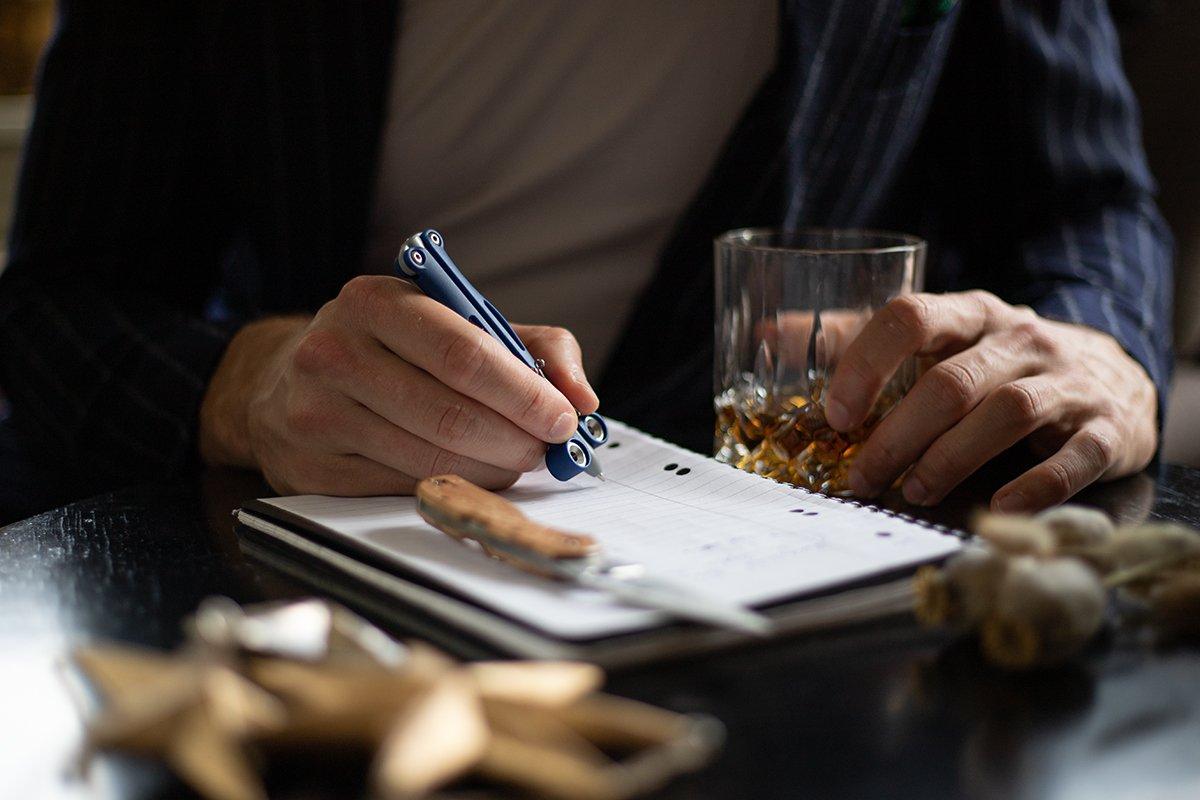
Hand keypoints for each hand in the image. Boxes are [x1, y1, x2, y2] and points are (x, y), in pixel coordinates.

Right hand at [199, 275, 598, 494]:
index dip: (523, 393)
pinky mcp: (308, 466)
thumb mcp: (454, 321)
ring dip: (490, 468)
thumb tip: (580, 397)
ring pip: (427, 459)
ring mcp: (316, 412)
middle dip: (514, 439)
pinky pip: (400, 487)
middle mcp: (335, 352)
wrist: (283, 379)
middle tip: (547, 450)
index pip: (463, 354)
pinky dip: (451, 486)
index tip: (563, 418)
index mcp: (375, 301)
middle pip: (448, 414)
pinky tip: (472, 474)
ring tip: (517, 460)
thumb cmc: (390, 348)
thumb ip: (531, 346)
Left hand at [823, 290, 1156, 511]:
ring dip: (952, 457)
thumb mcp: (938, 341)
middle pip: (952, 381)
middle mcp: (1020, 339)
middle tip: (864, 476)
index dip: (867, 363)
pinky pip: (1075, 457)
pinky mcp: (1106, 429)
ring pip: (1007, 412)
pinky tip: (998, 507)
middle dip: (899, 434)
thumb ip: (858, 338)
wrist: (1112, 377)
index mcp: (971, 314)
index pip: (912, 317)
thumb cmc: (998, 363)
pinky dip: (1035, 486)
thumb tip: (770, 333)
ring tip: (915, 490)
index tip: (835, 415)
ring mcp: (1068, 382)